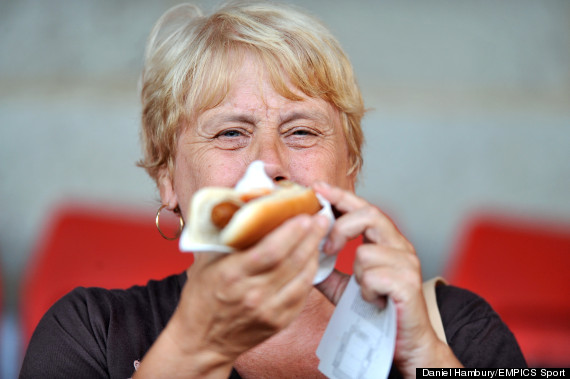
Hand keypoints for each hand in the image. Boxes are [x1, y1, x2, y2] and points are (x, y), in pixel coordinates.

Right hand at [136, 213, 329, 377]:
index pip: (269, 251)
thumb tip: (245, 207)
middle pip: (291, 261)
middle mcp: (252, 294)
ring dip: (314, 252)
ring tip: (321, 233)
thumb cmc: (202, 298)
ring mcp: (268, 311)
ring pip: (302, 277)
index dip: (290, 232)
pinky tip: (313, 258)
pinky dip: (310, 273)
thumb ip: (226, 237)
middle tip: (321, 217)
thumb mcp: (206, 263)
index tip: (302, 215)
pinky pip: (302, 293)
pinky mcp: (279, 322)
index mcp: (232, 275)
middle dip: (310, 236)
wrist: (202, 342)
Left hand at [313, 182, 460, 375]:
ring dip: (357, 275)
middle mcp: (401, 246)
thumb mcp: (346, 287)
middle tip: (327, 247)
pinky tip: (374, 301)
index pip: (364, 208)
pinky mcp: (408, 284)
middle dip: (341, 228)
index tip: (318, 188)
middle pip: (370, 215)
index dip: (341, 196)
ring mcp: (408, 264)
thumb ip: (328, 269)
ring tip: (365, 292)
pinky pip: (373, 277)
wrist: (406, 345)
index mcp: (386, 242)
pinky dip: (367, 292)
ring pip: (366, 252)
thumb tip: (302, 254)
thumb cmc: (377, 312)